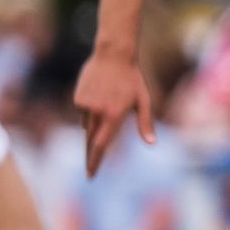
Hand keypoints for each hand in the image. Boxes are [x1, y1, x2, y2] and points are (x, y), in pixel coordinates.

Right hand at [72, 46, 156, 176]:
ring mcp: (86, 105)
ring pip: (87, 126)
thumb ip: (145, 123)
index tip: (91, 175)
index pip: (101, 145)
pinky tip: (98, 95)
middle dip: (90, 157)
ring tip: (107, 104)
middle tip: (89, 171)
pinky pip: (82, 113)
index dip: (95, 162)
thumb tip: (152, 143)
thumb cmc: (133, 79)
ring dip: (94, 125)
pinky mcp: (78, 98)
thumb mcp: (143, 100)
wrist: (113, 54)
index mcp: (114, 115)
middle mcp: (98, 112)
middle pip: (90, 142)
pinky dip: (89, 111)